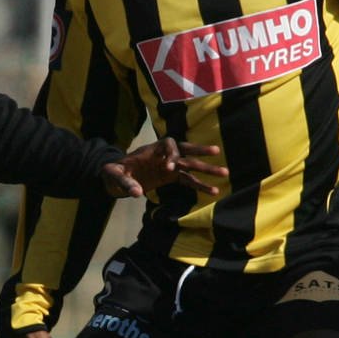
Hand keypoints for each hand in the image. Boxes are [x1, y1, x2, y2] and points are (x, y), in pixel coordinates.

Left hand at [103, 138, 226, 198]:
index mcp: (150, 150)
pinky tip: (214, 192)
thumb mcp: (113, 176)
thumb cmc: (113, 173)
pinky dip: (200, 185)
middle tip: (216, 152)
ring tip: (225, 173)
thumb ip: (124, 183)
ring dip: (207, 169)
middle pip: (184, 150)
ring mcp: (169, 166)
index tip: (171, 169)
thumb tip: (137, 192)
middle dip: (199, 151)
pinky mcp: (171, 177)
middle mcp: (163, 155)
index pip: (168, 144)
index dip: (172, 154)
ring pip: (190, 165)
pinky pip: (188, 180)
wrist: (115, 177)